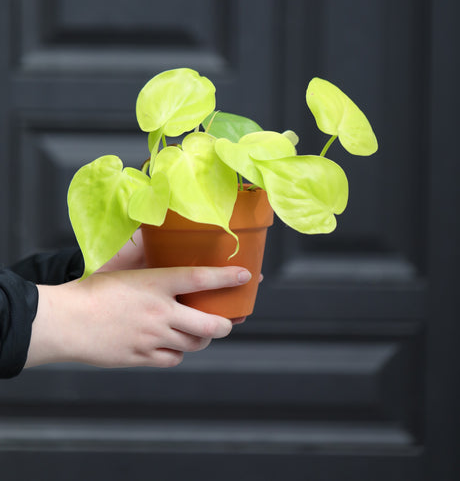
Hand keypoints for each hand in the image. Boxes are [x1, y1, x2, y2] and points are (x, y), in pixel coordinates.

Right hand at [25, 265, 251, 369]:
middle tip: (226, 322)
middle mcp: (160, 311)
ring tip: (199, 333)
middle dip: (224, 325)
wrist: (67, 320)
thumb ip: (148, 266)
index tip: (246, 275)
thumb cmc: (92, 289)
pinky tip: (172, 345)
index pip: (201, 278)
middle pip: (208, 325)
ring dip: (200, 339)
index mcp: (156, 283)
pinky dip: (177, 353)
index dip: (227, 277)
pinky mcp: (141, 357)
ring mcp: (152, 337)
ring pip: (193, 344)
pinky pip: (172, 359)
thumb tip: (160, 251)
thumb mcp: (124, 269)